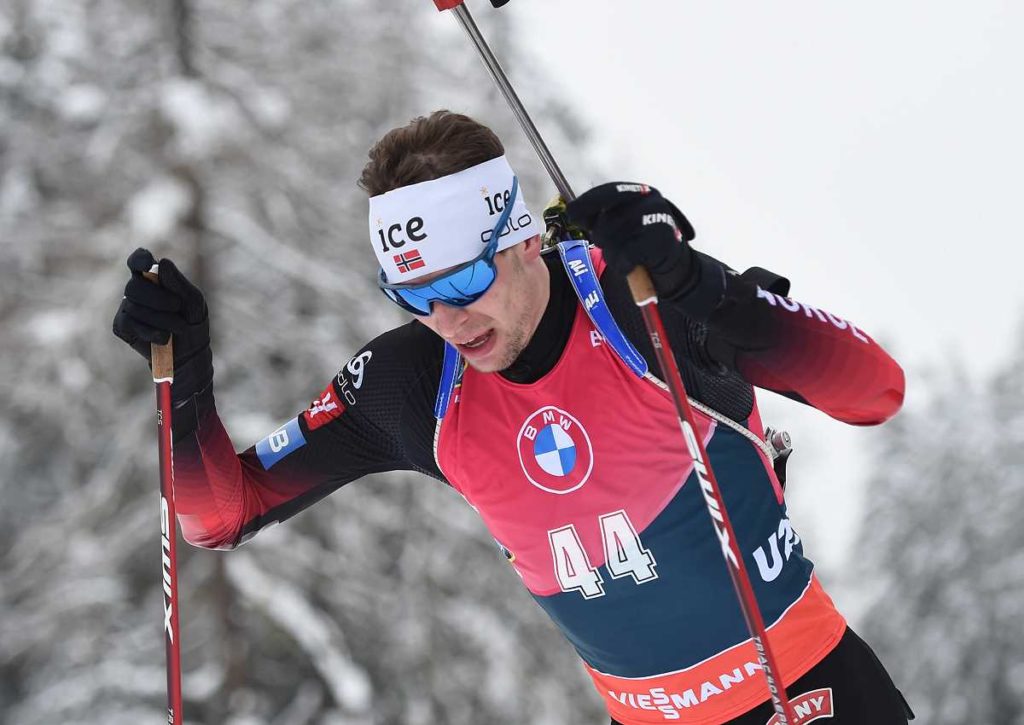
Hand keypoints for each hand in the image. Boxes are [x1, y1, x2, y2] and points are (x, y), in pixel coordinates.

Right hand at [112, 248, 209, 369]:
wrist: (189, 352)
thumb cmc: (192, 321)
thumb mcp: (193, 301)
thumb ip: (178, 282)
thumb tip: (162, 262)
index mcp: (154, 278)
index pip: (138, 260)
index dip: (139, 259)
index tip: (146, 265)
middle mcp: (137, 290)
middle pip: (134, 286)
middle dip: (158, 298)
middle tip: (177, 306)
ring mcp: (127, 307)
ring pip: (134, 307)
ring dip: (161, 319)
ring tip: (178, 327)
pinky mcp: (122, 326)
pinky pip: (129, 323)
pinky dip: (150, 331)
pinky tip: (164, 338)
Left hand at [565, 182, 695, 290]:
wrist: (675, 267)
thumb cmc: (642, 244)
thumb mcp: (621, 224)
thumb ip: (601, 216)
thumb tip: (572, 211)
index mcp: (637, 192)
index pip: (606, 193)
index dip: (586, 204)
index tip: (572, 214)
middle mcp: (649, 198)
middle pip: (606, 220)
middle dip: (602, 237)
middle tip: (608, 246)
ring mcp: (657, 216)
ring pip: (615, 239)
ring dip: (613, 255)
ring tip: (625, 258)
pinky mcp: (663, 238)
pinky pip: (628, 254)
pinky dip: (624, 265)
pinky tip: (630, 267)